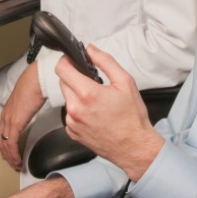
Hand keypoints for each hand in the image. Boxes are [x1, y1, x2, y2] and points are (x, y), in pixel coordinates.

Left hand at [0, 61, 45, 168]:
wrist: (36, 80)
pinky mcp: (15, 124)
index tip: (9, 153)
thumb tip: (30, 110)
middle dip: (6, 155)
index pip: (1, 133)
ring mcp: (9, 121)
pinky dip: (14, 155)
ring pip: (5, 145)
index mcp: (7, 111)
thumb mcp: (26, 99)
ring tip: (17, 165)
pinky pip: (12, 144)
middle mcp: (5, 117)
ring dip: (11, 158)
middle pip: (1, 142)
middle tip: (13, 163)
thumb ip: (25, 107)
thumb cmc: (34, 86)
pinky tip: (18, 160)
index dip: (4, 145)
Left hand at [56, 45, 164, 181]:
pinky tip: (93, 113)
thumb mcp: (125, 82)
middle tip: (91, 81)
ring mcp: (72, 122)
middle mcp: (75, 109)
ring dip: (76, 94)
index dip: (66, 60)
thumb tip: (91, 50)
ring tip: (95, 100)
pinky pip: (69, 114)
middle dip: (74, 77)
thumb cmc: (132, 118)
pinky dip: (78, 110)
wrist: (134, 148)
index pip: (62, 69)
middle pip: (63, 82)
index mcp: (87, 94)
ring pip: (66, 98)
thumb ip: (105, 61)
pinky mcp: (72, 132)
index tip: (73, 60)